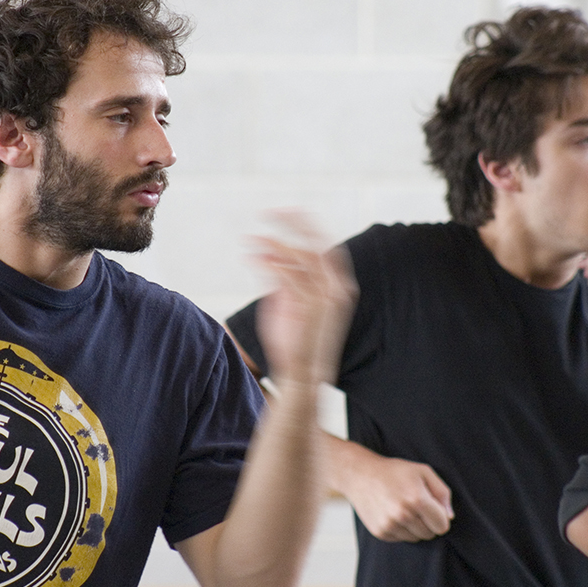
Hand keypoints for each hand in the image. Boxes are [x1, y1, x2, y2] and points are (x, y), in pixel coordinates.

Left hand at [252, 211, 356, 386]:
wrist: (302, 375)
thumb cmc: (295, 340)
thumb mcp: (289, 302)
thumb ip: (281, 276)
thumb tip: (267, 252)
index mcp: (337, 285)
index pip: (324, 245)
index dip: (304, 225)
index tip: (284, 212)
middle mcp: (336, 288)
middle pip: (316, 243)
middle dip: (293, 223)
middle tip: (269, 211)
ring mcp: (324, 297)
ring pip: (301, 256)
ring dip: (273, 243)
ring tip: (250, 237)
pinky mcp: (308, 307)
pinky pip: (289, 275)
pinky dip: (270, 262)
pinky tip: (251, 257)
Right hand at [330, 438, 453, 541]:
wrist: (360, 474)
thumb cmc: (395, 471)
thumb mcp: (422, 471)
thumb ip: (442, 492)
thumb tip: (449, 516)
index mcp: (417, 498)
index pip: (442, 525)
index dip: (441, 517)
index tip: (433, 508)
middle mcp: (403, 514)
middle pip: (430, 534)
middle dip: (428, 522)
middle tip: (416, 506)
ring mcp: (390, 525)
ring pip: (416, 538)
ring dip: (414, 527)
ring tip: (403, 508)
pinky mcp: (380, 532)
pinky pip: (401, 539)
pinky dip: (401, 529)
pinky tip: (392, 513)